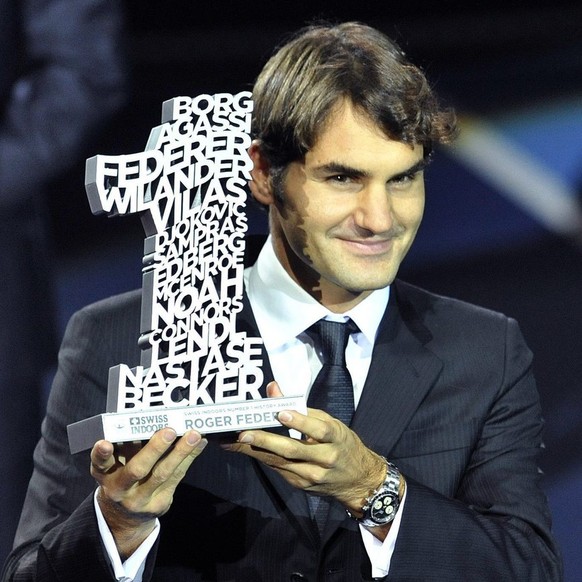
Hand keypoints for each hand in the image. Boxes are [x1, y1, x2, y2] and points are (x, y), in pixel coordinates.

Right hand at [91, 428, 206, 557]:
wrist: (125, 516)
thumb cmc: (122, 476)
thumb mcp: (115, 465)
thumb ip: (126, 446)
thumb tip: (152, 418)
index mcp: (105, 474)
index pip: (100, 463)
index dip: (101, 453)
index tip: (105, 442)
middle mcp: (120, 489)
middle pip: (137, 469)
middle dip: (154, 449)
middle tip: (169, 431)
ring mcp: (140, 499)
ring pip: (163, 474)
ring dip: (181, 452)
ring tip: (194, 435)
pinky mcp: (159, 504)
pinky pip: (177, 478)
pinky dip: (189, 458)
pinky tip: (200, 444)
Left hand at [226, 382, 384, 514]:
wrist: (359, 480)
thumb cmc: (342, 444)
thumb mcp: (329, 422)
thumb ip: (301, 408)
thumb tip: (273, 389)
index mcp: (336, 437)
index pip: (318, 429)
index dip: (300, 422)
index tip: (280, 414)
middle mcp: (325, 459)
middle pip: (293, 450)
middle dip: (265, 441)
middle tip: (243, 433)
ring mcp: (312, 475)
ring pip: (281, 462)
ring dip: (255, 451)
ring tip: (234, 442)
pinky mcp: (302, 485)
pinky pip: (279, 469)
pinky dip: (262, 458)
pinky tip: (246, 450)